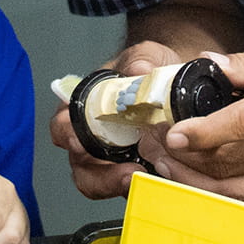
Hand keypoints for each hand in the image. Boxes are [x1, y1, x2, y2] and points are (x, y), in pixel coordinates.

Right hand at [50, 40, 182, 199]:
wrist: (180, 85)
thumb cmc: (154, 70)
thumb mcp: (150, 56)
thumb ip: (143, 59)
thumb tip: (139, 70)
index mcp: (86, 107)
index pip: (63, 124)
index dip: (66, 133)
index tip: (77, 140)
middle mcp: (93, 137)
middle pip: (79, 163)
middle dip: (96, 172)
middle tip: (120, 172)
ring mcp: (113, 158)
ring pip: (100, 183)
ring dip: (115, 184)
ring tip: (139, 178)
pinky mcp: (135, 172)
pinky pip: (130, 187)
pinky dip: (140, 187)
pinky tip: (156, 179)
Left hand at [155, 24, 243, 202]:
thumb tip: (210, 65)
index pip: (240, 126)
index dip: (201, 134)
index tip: (172, 134)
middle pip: (233, 161)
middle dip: (187, 157)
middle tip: (157, 145)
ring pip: (243, 187)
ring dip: (201, 181)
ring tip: (170, 167)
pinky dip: (227, 190)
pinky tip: (203, 178)